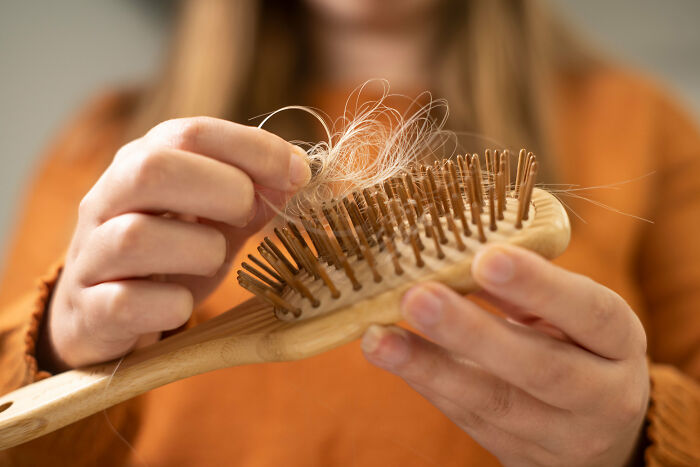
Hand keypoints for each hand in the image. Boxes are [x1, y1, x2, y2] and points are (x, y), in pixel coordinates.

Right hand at [43, 117, 310, 368]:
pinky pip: (125, 304)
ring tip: (212, 261)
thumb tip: (301, 172)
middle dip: (221, 189)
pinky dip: (170, 306)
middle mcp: (106, 202)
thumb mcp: (215, 219)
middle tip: (248, 215)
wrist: (107, 315)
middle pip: (152, 170)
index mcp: (140, 164)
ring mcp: (91, 256)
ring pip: (137, 237)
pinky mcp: (90, 310)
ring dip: (199, 250)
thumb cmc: (171, 258)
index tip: (298, 173)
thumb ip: (255, 195)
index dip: (254, 149)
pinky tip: (182, 304)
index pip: (191, 132)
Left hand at [361, 244, 648, 466]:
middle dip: (473, 334)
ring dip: (430, 368)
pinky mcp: (517, 453)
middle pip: (540, 369)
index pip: (589, 314)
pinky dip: (425, 383)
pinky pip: (467, 417)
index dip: (540, 287)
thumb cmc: (578, 347)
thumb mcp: (572, 315)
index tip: (486, 257)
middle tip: (419, 298)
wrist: (598, 432)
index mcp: (619, 344)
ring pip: (493, 404)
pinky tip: (389, 354)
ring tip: (381, 338)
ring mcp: (559, 435)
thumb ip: (525, 290)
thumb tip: (458, 256)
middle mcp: (600, 396)